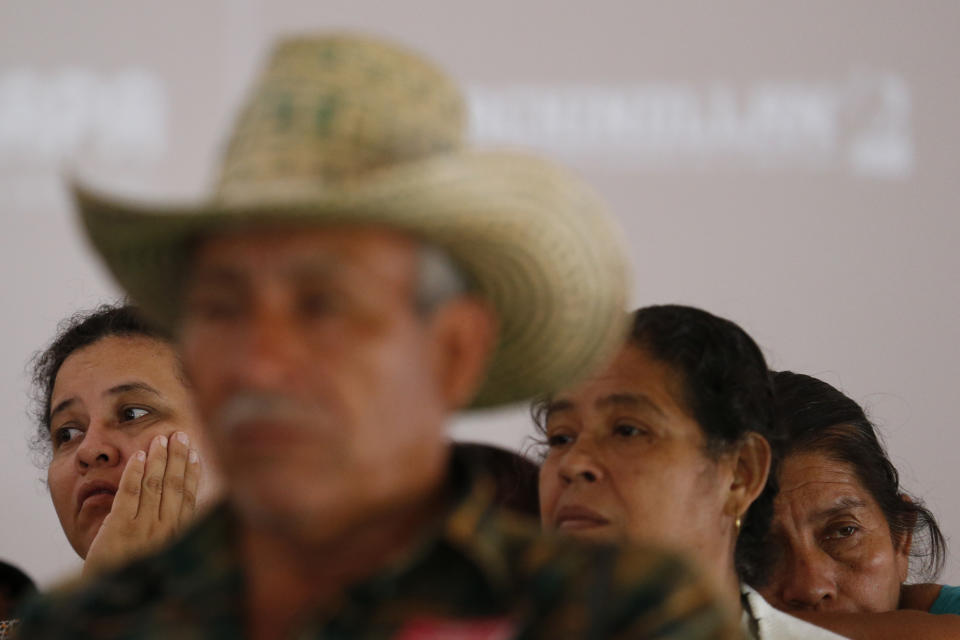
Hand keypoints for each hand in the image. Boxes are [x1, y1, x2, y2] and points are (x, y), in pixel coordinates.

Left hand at [82, 431, 201, 577]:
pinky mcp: (119, 528)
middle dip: (178, 457)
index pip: (190, 495)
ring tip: (160, 439)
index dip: (192, 471)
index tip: (195, 451)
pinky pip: (129, 494)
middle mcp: (166, 529)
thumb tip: (185, 499)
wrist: (111, 599)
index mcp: (179, 534)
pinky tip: (138, 456)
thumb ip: (173, 528)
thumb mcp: (164, 552)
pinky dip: (134, 472)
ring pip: (154, 485)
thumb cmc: (138, 574)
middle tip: (179, 435)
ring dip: (159, 459)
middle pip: (175, 485)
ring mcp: (143, 528)